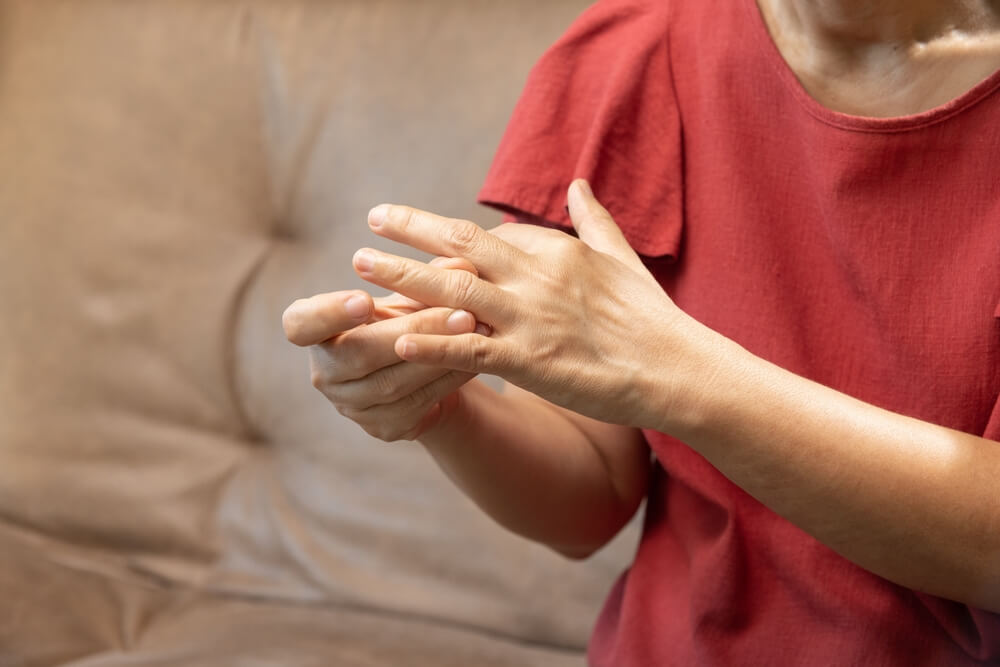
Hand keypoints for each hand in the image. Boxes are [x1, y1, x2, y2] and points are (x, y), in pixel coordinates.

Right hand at [283, 257, 487, 441]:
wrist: (418, 373)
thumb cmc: (403, 320)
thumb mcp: (408, 295)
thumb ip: (425, 279)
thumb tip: (462, 264)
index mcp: (311, 331)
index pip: (300, 325)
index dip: (328, 314)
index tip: (364, 299)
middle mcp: (324, 374)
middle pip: (359, 354)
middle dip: (413, 329)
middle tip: (460, 311)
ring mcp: (351, 406)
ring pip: (394, 382)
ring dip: (439, 353)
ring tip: (476, 327)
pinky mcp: (383, 428)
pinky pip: (418, 402)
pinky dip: (449, 377)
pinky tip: (477, 356)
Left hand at [352, 180, 714, 428]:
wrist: (675, 370)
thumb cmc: (649, 317)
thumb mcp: (622, 256)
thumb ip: (592, 219)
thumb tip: (576, 184)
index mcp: (555, 252)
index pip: (491, 237)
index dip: (452, 241)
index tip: (419, 236)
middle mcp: (536, 277)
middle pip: (460, 245)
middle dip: (410, 231)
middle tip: (371, 221)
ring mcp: (530, 319)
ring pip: (452, 291)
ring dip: (401, 277)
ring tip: (359, 265)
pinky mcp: (529, 362)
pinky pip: (468, 349)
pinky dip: (429, 344)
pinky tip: (394, 341)